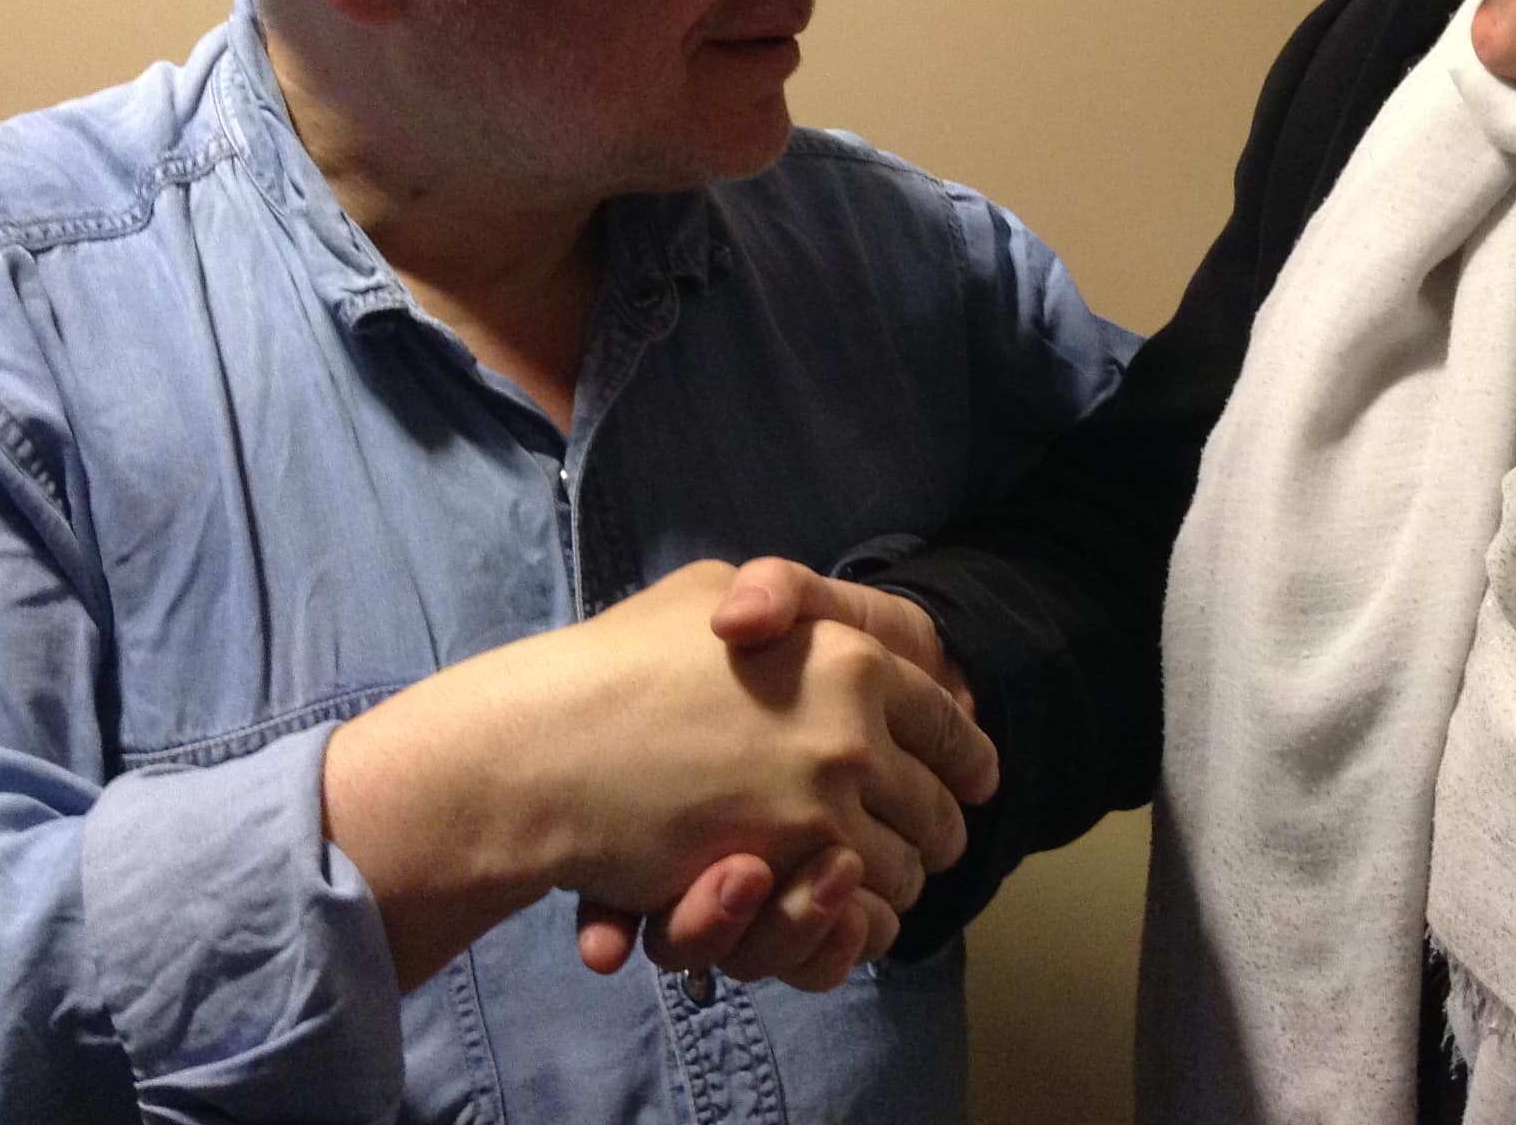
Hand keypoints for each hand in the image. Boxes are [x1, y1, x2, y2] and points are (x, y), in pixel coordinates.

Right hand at [322, 559, 993, 988]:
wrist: (541, 743)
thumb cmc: (622, 659)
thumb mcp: (711, 590)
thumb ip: (788, 599)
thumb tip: (851, 640)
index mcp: (853, 661)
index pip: (950, 724)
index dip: (968, 757)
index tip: (975, 780)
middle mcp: (852, 735)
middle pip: (939, 811)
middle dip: (938, 833)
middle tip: (930, 842)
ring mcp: (818, 811)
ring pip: (901, 874)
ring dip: (894, 884)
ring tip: (874, 879)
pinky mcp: (776, 877)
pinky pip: (853, 920)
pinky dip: (852, 924)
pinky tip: (837, 908)